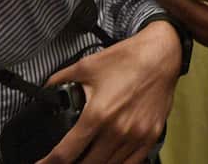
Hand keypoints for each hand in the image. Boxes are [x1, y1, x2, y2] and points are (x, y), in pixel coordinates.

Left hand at [38, 22, 180, 163]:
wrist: (162, 54)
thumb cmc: (128, 58)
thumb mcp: (87, 65)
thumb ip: (61, 79)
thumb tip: (45, 89)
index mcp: (97, 115)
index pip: (65, 153)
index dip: (48, 163)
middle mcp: (117, 130)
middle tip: (65, 161)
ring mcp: (136, 136)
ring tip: (84, 159)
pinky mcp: (151, 136)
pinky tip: (108, 161)